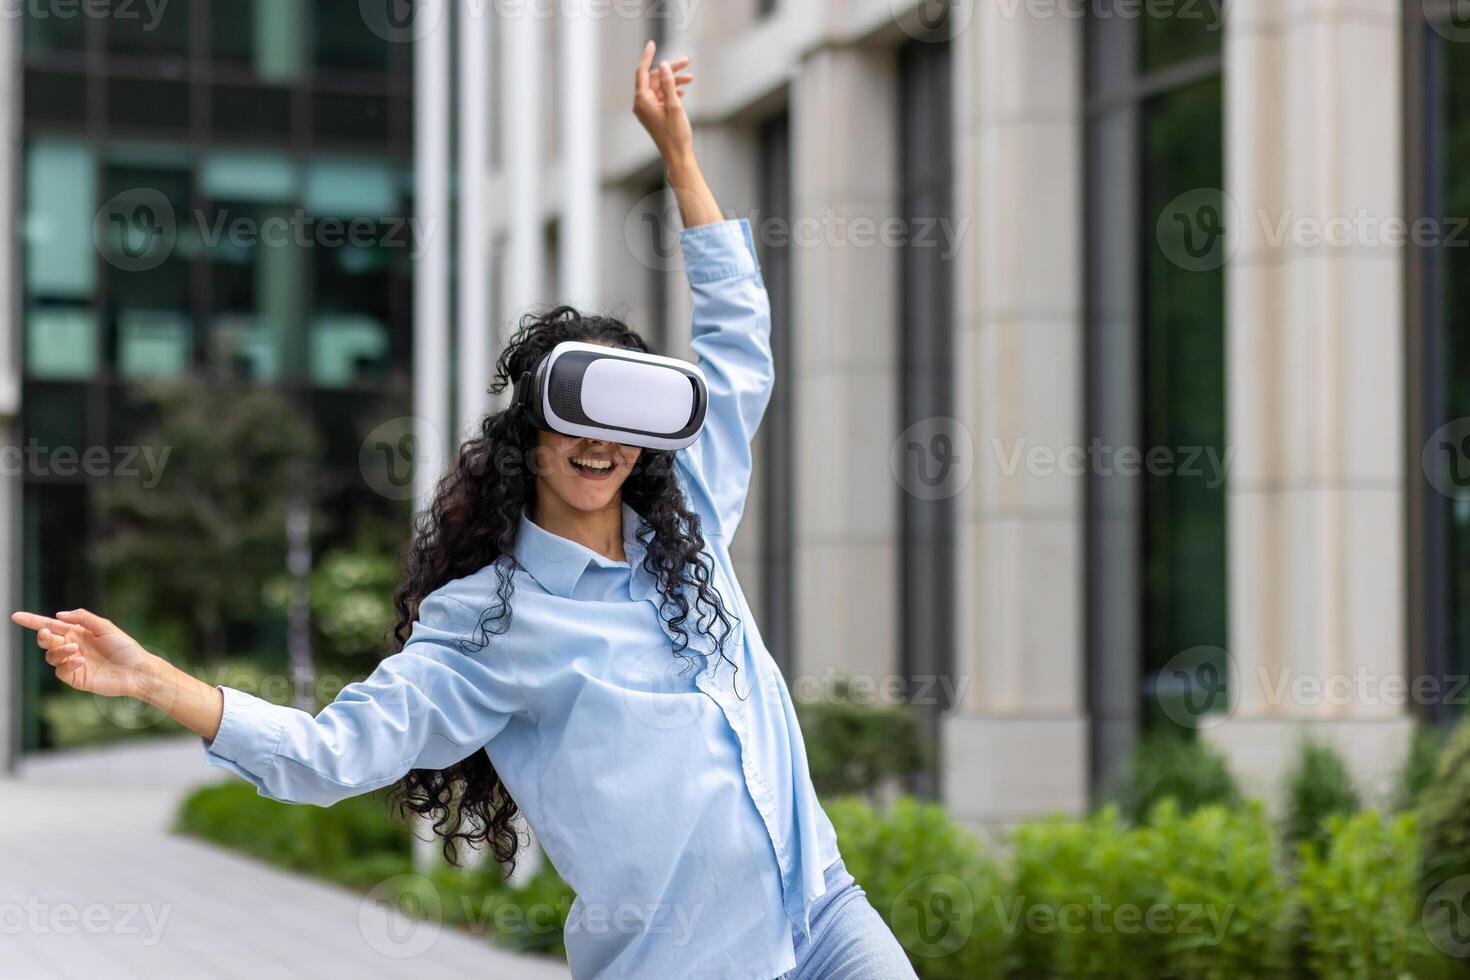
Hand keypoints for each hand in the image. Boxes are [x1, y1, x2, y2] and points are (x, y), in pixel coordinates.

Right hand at [12, 608, 156, 699]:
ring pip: (50, 656)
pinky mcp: (75, 677)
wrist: (135, 670)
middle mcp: (72, 646)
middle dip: (42, 636)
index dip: (33, 621)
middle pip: (46, 640)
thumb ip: (83, 618)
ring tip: (76, 649)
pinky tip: (80, 660)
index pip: (51, 625)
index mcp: (78, 632)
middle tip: (46, 633)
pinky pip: (60, 670)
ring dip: (59, 650)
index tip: (16, 616)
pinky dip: (66, 663)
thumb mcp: (105, 627)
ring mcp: (72, 662)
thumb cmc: (124, 647)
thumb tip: (58, 616)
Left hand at [633, 40, 695, 163]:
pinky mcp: (653, 116)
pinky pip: (660, 98)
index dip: (648, 56)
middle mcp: (641, 104)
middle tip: (687, 62)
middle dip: (669, 70)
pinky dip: (670, 92)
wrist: (677, 156)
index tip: (653, 43)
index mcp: (642, 100)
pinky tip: (682, 91)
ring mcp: (646, 111)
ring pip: (658, 88)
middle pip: (653, 79)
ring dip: (673, 81)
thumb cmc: (676, 133)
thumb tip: (663, 65)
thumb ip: (668, 83)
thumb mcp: (674, 105)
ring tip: (690, 78)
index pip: (642, 71)